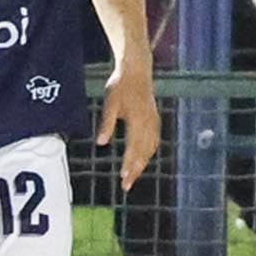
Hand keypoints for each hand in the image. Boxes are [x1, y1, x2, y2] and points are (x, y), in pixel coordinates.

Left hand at [99, 65, 160, 188]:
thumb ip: (106, 124)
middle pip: (143, 153)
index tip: (123, 178)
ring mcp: (154, 121)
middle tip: (126, 186)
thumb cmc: (121, 85)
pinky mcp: (155, 118)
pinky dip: (149, 153)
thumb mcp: (109, 103)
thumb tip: (100, 143)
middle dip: (135, 171)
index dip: (128, 165)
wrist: (137, 69)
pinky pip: (155, 140)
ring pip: (150, 148)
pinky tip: (144, 158)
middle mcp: (148, 123)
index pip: (133, 148)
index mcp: (137, 120)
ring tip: (133, 176)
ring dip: (142, 164)